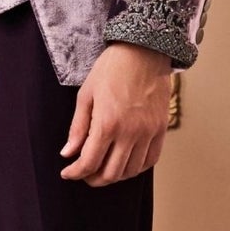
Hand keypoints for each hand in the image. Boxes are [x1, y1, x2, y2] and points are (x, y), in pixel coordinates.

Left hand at [59, 42, 172, 184]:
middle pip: (111, 174)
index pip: (89, 163)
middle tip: (84, 174)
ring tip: (103, 168)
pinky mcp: (161, 129)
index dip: (75, 173)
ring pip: (131, 171)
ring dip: (114, 176)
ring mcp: (148, 132)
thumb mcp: (86, 95)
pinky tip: (125, 162)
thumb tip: (68, 153)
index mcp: (107, 123)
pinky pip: (151, 160)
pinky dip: (136, 168)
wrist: (143, 51)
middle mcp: (130, 132)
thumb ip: (78, 128)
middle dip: (93, 179)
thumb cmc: (111, 69)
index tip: (68, 172)